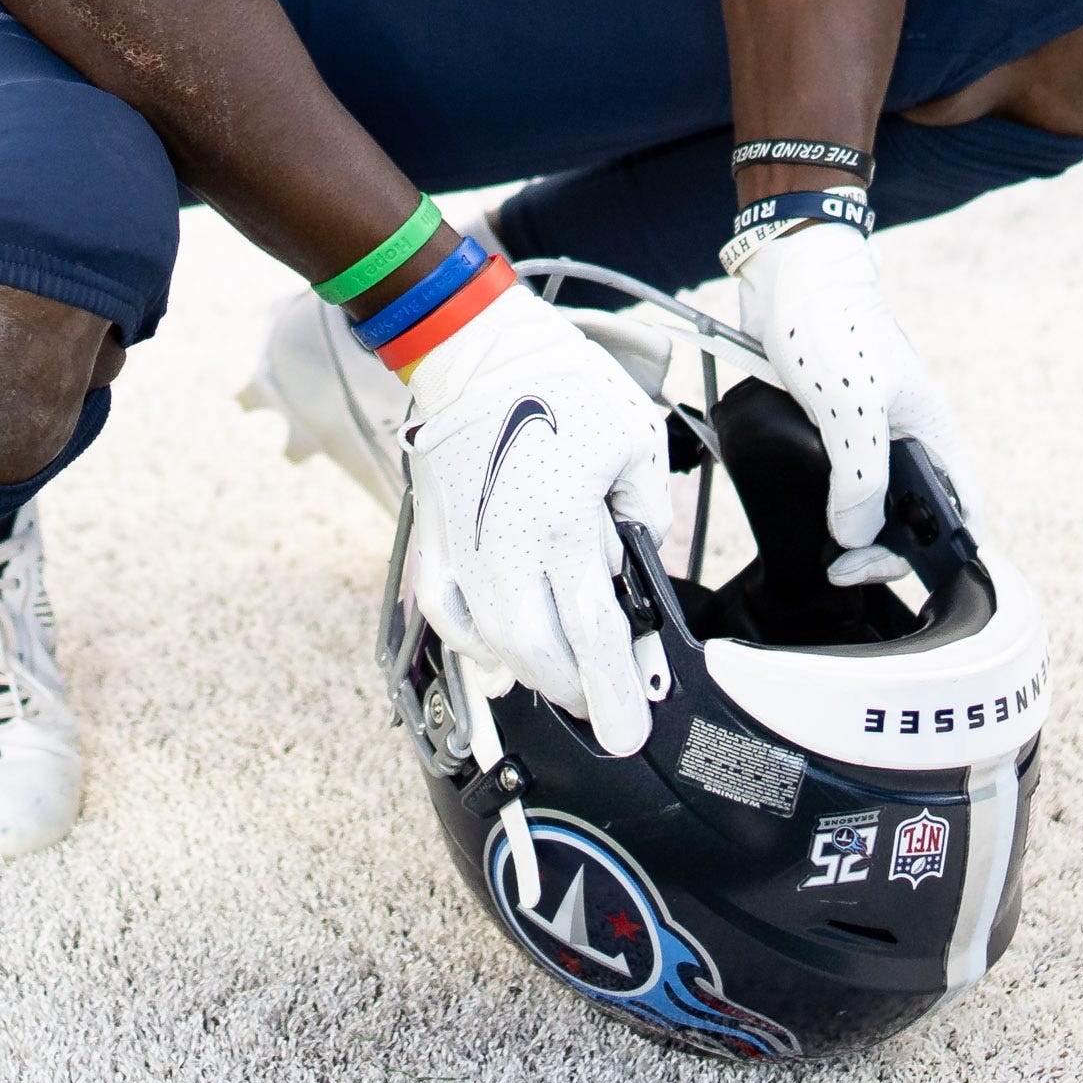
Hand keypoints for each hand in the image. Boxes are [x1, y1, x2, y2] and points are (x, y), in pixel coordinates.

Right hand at [401, 280, 674, 755]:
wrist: (475, 349)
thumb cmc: (557, 383)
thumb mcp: (634, 439)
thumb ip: (645, 507)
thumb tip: (639, 549)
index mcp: (561, 525)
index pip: (593, 636)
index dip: (613, 694)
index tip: (627, 733)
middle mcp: (506, 550)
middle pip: (539, 656)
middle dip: (574, 690)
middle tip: (601, 701)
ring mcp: (465, 549)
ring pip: (491, 645)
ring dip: (530, 671)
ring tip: (561, 674)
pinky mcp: (438, 538)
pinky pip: (450, 613)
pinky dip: (474, 642)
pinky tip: (497, 651)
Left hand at [734, 214, 978, 582]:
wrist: (790, 271)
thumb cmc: (830, 324)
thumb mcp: (851, 405)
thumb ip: (861, 476)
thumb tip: (857, 536)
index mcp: (930, 434)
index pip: (961, 514)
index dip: (937, 555)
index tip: (880, 565)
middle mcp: (905, 439)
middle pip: (910, 519)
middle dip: (879, 550)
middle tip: (835, 564)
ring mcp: (867, 433)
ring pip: (869, 504)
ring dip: (848, 530)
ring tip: (819, 546)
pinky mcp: (829, 426)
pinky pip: (833, 479)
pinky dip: (820, 501)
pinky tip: (799, 508)